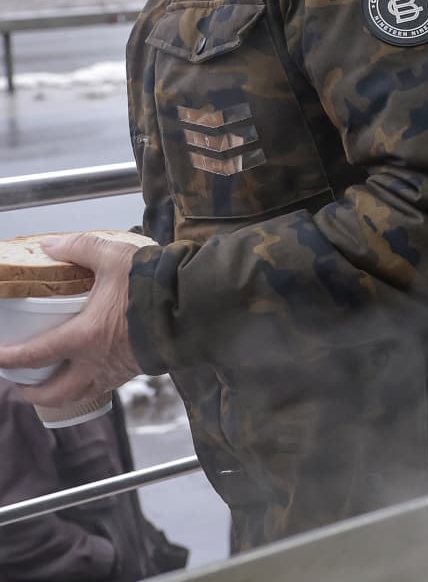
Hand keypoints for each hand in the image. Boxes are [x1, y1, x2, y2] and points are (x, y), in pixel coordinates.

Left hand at [0, 234, 142, 405]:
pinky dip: (90, 384)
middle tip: (20, 386)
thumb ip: (79, 248)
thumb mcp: (113, 257)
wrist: (197, 305)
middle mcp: (97, 361)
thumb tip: (49, 245)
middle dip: (32, 395)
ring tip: (53, 385)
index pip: (34, 356)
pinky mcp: (137, 369)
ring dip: (60, 395)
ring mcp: (118, 369)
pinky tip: (90, 370)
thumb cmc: (155, 285)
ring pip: (81, 395)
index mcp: (84, 336)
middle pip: (55, 393)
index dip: (7, 359)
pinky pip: (105, 386)